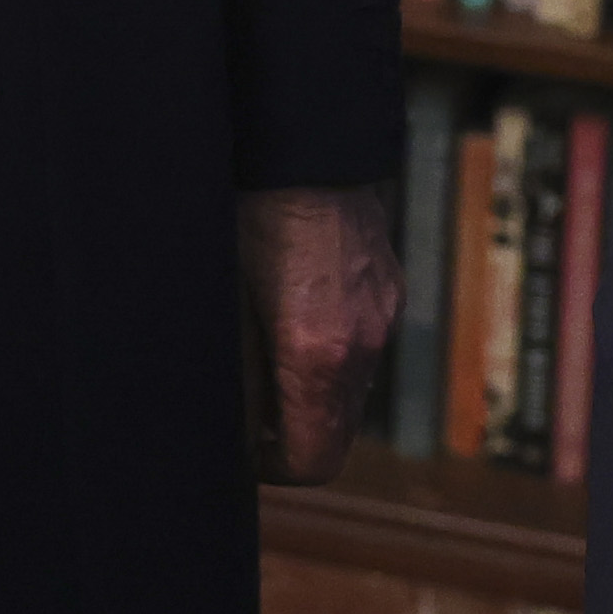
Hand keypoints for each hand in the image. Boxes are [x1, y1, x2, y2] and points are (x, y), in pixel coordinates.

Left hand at [237, 183, 402, 484]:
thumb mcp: (225, 299)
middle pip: (338, 434)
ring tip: (263, 364)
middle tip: (246, 418)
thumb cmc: (248, 214)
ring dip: (313, 396)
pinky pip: (363, 349)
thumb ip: (236, 373)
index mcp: (316, 353)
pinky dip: (331, 357)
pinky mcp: (387, 289)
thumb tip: (236, 428)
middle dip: (294, 437)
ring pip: (352, 393)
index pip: (314, 461)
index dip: (274, 470)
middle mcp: (363, 344)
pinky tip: (289, 320)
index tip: (244, 455)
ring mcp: (382, 315)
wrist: (304, 143)